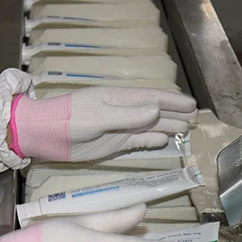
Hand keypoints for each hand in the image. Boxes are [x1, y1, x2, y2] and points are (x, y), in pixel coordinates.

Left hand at [9, 87, 196, 161]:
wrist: (46, 135)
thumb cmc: (69, 119)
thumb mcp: (99, 116)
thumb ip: (128, 115)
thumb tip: (157, 111)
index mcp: (120, 98)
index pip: (152, 97)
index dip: (172, 101)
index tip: (191, 105)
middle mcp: (123, 111)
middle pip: (155, 112)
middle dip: (175, 114)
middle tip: (195, 118)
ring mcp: (119, 128)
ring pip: (149, 127)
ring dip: (167, 128)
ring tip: (186, 129)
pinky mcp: (113, 143)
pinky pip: (137, 141)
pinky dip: (151, 142)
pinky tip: (164, 141)